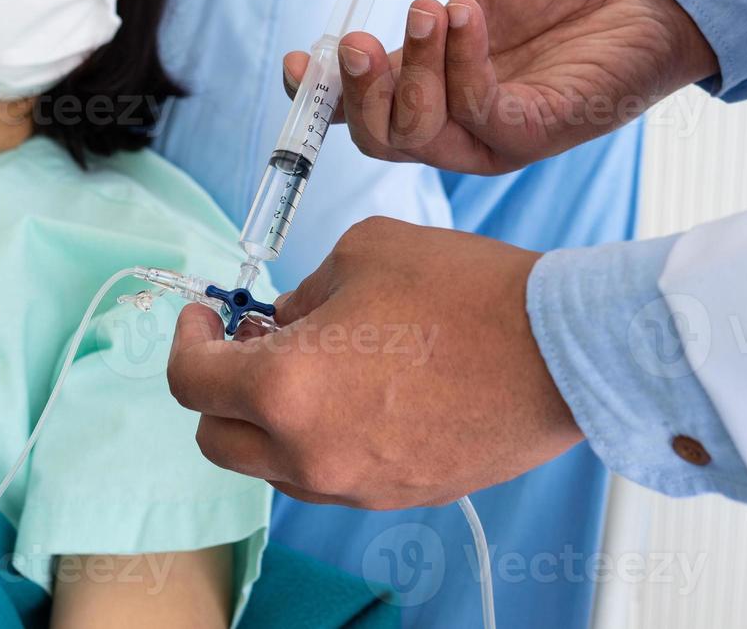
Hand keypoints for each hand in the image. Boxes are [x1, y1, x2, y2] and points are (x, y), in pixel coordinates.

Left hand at [165, 217, 581, 507]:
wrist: (560, 350)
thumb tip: (284, 319)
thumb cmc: (465, 292)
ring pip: (272, 464)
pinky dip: (319, 436)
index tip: (203, 317)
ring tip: (308, 362)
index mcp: (285, 389)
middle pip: (217, 439)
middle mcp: (308, 453)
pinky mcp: (397, 494)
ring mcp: (354, 484)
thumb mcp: (362, 253)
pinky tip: (356, 390)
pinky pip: (329, 473)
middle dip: (217, 388)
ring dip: (268, 418)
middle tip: (245, 341)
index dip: (187, 340)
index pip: (191, 382)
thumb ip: (303, 292)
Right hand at [284, 0, 717, 172]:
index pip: (349, 107)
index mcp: (415, 83)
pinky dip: (464, 65)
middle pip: (372, 136)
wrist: (631, 2)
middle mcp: (442, 121)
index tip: (301, 58)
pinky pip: (478, 114)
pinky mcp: (527, 136)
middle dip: (358, 89)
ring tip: (431, 7)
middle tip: (357, 37)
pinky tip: (469, 14)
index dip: (315, 93)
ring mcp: (483, 137)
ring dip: (413, 70)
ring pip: (416, 133)